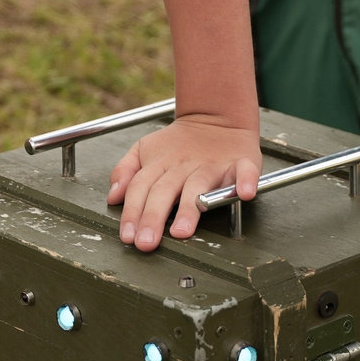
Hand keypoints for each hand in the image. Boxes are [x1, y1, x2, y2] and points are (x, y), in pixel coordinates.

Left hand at [107, 113, 260, 249]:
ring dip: (190, 207)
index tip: (127, 236)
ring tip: (182, 230)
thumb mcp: (144, 151)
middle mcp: (184, 166)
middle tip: (146, 243)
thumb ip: (126, 171)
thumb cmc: (178, 145)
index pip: (141, 187)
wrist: (216, 118)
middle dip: (153, 217)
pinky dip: (246, 180)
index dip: (132, 211)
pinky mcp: (240, 162)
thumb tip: (113, 196)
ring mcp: (212, 165)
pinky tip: (245, 193)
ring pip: (198, 186)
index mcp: (160, 164)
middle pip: (164, 191)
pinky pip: (245, 171)